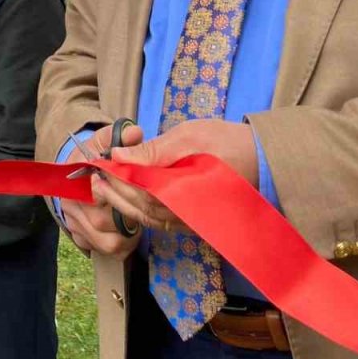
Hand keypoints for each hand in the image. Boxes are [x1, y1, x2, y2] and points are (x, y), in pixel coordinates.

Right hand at [57, 123, 146, 260]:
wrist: (75, 170)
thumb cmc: (95, 155)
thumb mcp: (107, 140)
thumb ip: (122, 136)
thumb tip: (135, 133)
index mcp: (77, 180)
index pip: (99, 194)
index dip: (121, 196)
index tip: (138, 194)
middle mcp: (71, 205)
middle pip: (104, 223)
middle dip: (129, 219)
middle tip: (144, 210)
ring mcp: (74, 224)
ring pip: (107, 243)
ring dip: (128, 236)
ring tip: (137, 221)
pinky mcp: (80, 237)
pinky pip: (104, 250)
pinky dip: (121, 245)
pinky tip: (128, 231)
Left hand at [100, 119, 257, 233]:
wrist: (263, 159)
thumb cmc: (227, 142)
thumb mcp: (189, 137)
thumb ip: (153, 151)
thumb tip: (119, 155)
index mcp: (182, 191)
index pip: (138, 189)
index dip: (116, 178)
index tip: (98, 165)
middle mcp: (184, 213)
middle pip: (140, 207)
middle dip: (115, 192)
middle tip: (94, 178)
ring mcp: (190, 221)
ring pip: (148, 217)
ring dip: (124, 202)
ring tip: (105, 186)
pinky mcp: (193, 221)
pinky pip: (161, 222)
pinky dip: (141, 211)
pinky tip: (129, 198)